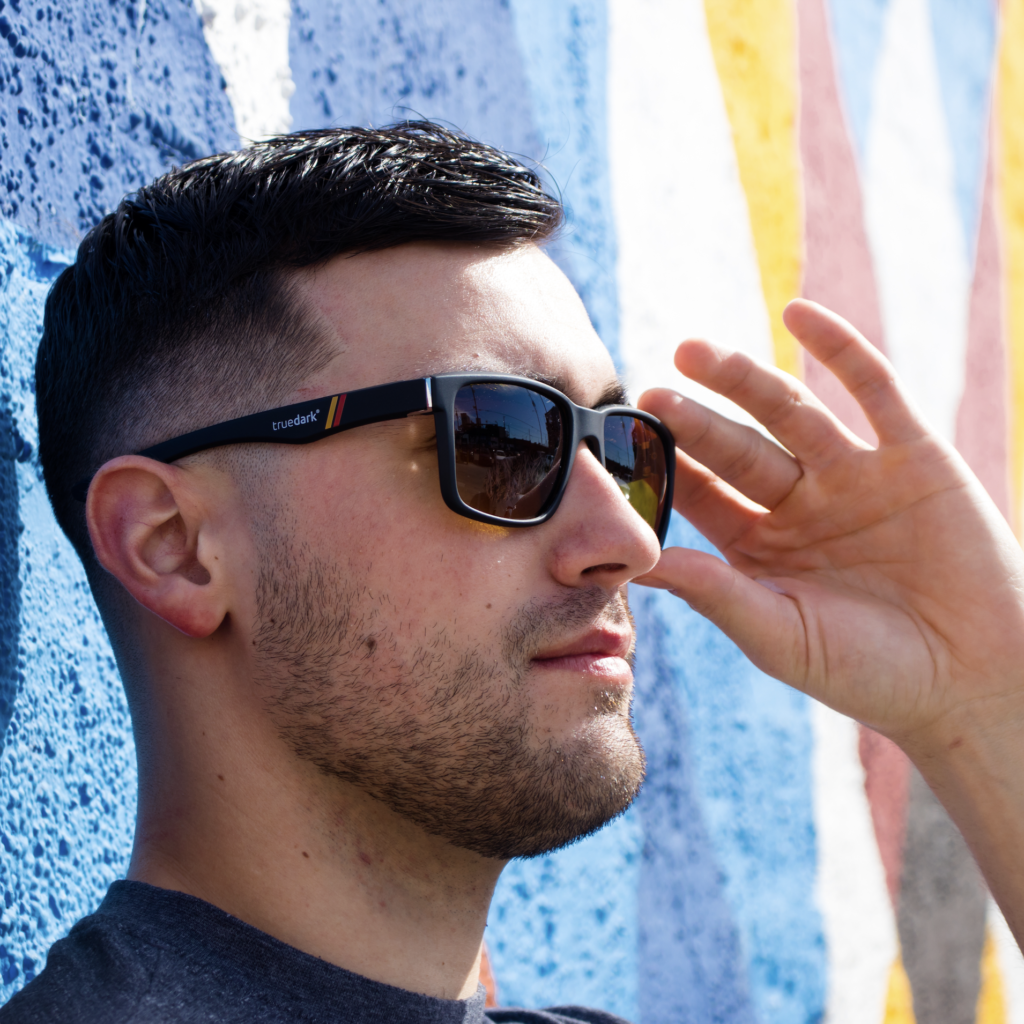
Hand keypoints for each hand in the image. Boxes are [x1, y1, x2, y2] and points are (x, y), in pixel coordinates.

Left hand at [636, 299, 1023, 752]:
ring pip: (791, 412)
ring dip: (744, 379)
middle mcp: (801, 503)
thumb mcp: (778, 634)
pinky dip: (839, 350)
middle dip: (696, 419)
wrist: (974, 681)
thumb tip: (636, 560)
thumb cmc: (868, 673)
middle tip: (652, 391)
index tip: (623, 446)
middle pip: (738, 448)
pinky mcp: (913, 455)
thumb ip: (713, 591)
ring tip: (694, 352)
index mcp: (761, 546)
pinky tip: (797, 314)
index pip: (704, 494)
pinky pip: (873, 390)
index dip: (668, 468)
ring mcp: (854, 474)